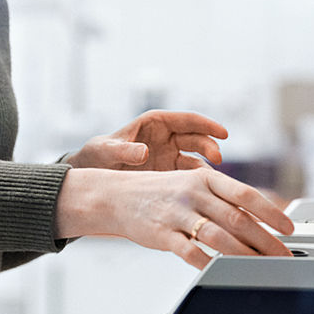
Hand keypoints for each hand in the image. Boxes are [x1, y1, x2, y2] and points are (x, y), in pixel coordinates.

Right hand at [55, 167, 293, 269]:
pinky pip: (190, 252)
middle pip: (238, 219)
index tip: (289, 228)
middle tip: (284, 256)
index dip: (271, 213)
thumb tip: (258, 218)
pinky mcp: (162, 234)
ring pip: (219, 237)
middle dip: (266, 241)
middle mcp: (193, 194)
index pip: (245, 194)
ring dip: (245, 256)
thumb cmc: (160, 192)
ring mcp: (177, 214)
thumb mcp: (191, 185)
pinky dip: (208, 264)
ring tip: (261, 268)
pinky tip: (222, 272)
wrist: (116, 196)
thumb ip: (221, 199)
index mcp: (205, 179)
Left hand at [63, 110, 226, 170]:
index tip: (223, 132)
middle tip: (217, 158)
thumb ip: (123, 150)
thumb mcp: (105, 151)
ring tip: (213, 180)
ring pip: (196, 159)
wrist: (90, 176)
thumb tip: (144, 152)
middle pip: (196, 139)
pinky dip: (198, 183)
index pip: (186, 120)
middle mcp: (166, 138)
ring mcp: (169, 156)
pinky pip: (188, 177)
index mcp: (154, 123)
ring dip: (207, 167)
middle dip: (209, 145)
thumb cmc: (96, 156)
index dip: (206, 124)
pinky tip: (204, 194)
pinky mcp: (168, 175)